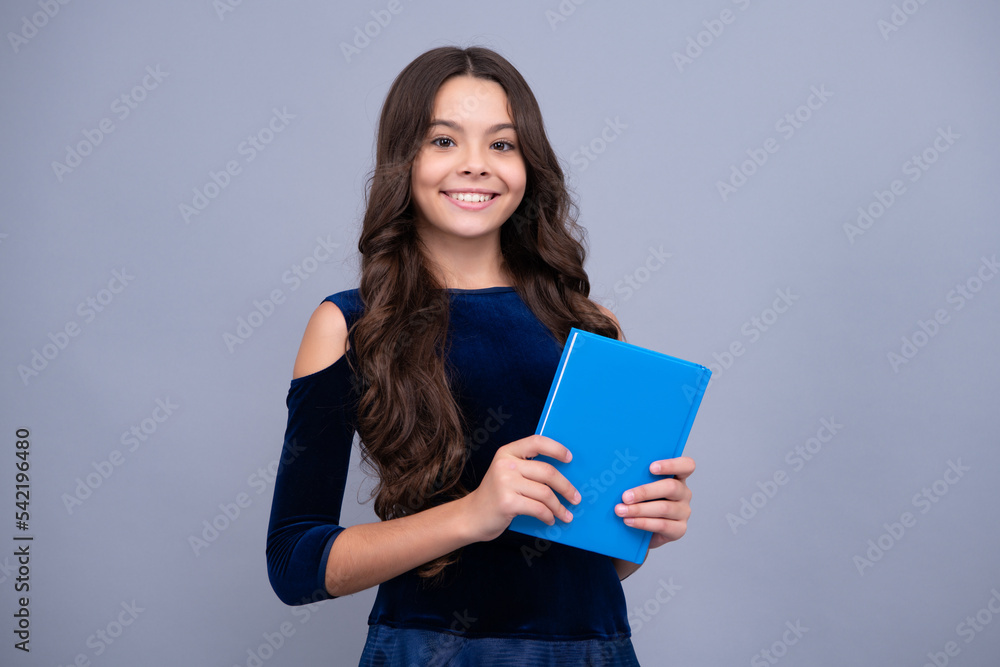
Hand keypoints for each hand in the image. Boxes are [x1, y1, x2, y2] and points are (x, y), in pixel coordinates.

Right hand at [460, 435, 580, 542]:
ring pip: (545, 493)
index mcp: (507, 453)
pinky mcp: (507, 502)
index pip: (536, 442)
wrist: (471, 516)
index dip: (556, 448)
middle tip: (575, 498)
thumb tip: (562, 476)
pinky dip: (548, 516)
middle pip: (547, 472)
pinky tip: (550, 520)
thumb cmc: (495, 496)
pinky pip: (538, 508)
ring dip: (559, 507)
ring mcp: (505, 483)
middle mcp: (505, 464)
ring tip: (565, 515)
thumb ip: (527, 468)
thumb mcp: (506, 473)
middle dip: (566, 487)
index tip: (569, 458)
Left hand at [614, 456, 694, 548]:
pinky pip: (662, 525)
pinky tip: (629, 521)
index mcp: (677, 477)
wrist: (641, 530)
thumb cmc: (639, 502)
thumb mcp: (639, 487)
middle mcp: (683, 493)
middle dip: (645, 491)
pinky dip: (643, 523)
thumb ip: (635, 478)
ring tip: (620, 510)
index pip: (686, 465)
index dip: (671, 464)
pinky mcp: (679, 529)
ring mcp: (683, 512)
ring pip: (664, 508)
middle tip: (625, 496)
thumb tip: (616, 474)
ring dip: (639, 509)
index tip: (651, 467)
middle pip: (671, 487)